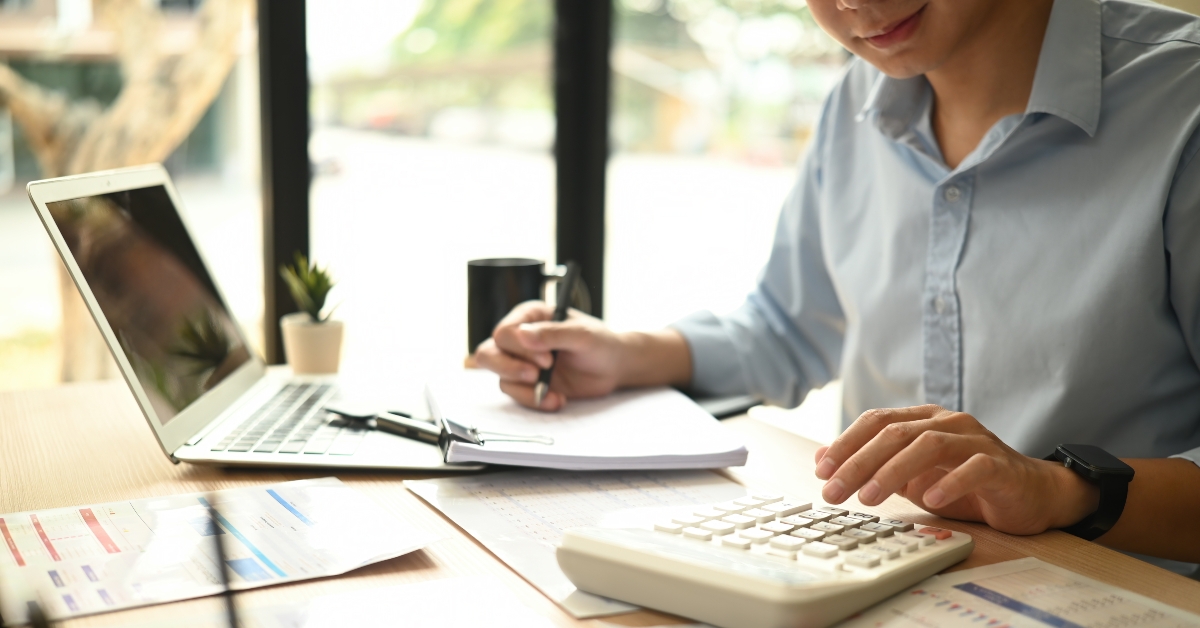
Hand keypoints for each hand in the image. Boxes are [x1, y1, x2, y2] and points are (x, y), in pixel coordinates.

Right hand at [473, 301, 626, 409]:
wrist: (613, 368)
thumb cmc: (600, 343)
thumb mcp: (582, 334)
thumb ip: (553, 334)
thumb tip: (523, 335)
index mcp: (530, 316)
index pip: (505, 332)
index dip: (520, 348)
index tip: (547, 359)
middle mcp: (520, 338)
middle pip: (489, 353)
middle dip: (509, 368)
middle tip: (536, 376)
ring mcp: (521, 361)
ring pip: (500, 376)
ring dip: (523, 389)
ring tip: (551, 393)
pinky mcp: (528, 383)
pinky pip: (516, 394)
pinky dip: (534, 400)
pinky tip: (557, 399)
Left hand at [813, 405, 1099, 534]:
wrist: (1030, 495)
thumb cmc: (966, 484)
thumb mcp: (911, 477)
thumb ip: (872, 465)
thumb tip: (822, 458)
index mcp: (923, 420)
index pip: (876, 421)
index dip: (845, 444)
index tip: (821, 471)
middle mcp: (947, 422)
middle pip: (894, 433)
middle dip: (858, 462)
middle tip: (834, 491)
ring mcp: (976, 440)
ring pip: (928, 445)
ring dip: (893, 472)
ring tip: (870, 499)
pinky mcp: (1001, 464)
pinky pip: (974, 467)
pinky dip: (949, 481)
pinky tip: (929, 500)